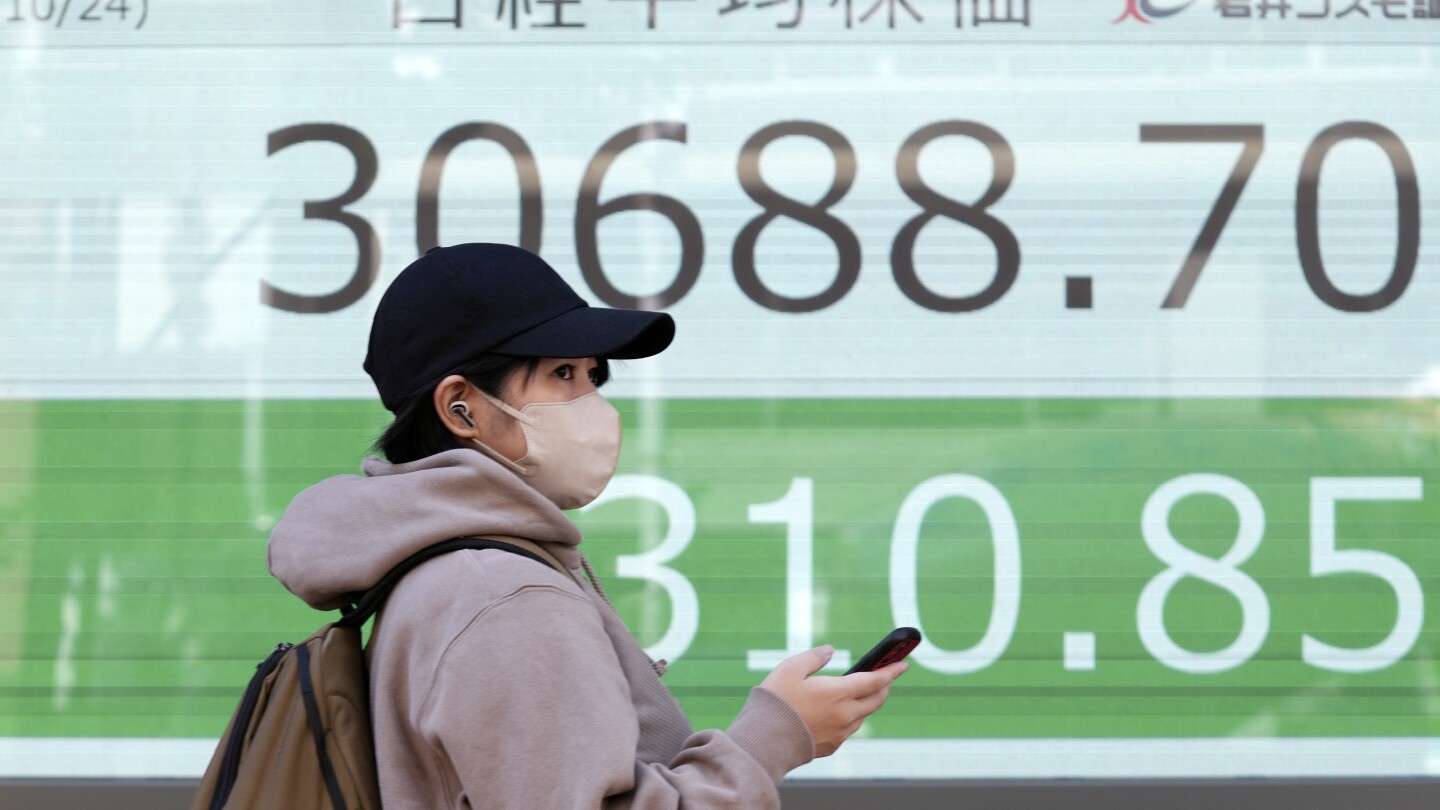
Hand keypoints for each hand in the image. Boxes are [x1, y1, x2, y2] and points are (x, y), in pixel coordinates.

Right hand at [759, 646, 908, 757]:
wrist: (764, 741)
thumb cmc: (775, 702)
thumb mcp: (791, 669)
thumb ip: (814, 658)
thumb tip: (830, 651)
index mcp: (838, 693)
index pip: (874, 680)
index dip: (891, 672)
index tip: (904, 664)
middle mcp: (845, 714)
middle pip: (876, 700)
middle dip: (884, 686)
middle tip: (884, 677)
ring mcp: (840, 733)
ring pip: (863, 716)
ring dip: (867, 702)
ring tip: (860, 692)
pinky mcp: (832, 746)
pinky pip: (849, 729)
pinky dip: (852, 717)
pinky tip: (839, 711)